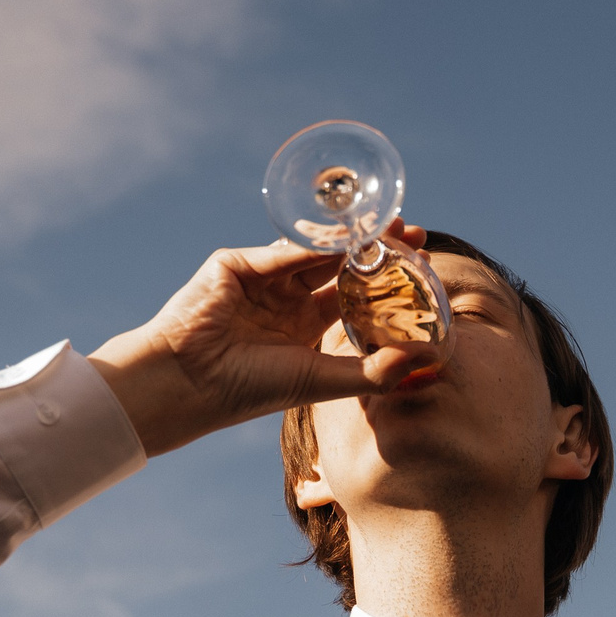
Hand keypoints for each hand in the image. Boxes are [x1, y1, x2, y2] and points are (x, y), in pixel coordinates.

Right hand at [88, 226, 436, 455]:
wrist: (188, 383)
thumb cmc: (248, 390)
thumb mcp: (319, 380)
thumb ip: (372, 372)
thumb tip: (427, 359)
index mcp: (305, 331)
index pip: (354, 298)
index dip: (386, 282)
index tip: (423, 265)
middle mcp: (286, 302)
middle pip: (340, 268)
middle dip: (375, 251)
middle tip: (414, 232)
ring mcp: (261, 280)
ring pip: (314, 252)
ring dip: (351, 240)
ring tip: (389, 226)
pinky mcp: (236, 264)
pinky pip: (280, 251)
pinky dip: (312, 245)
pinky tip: (346, 239)